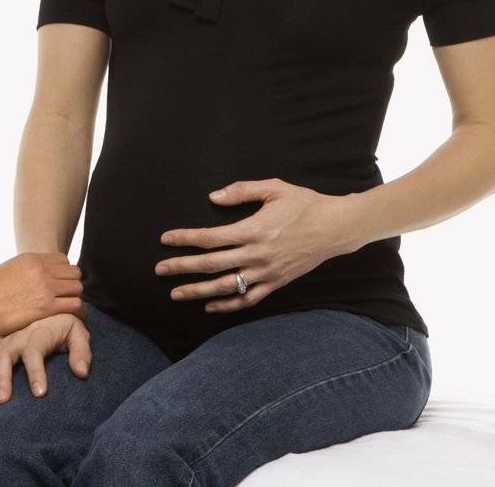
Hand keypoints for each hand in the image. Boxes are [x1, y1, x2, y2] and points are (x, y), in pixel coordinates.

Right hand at [0, 253, 85, 336]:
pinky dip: (76, 311)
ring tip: (65, 308)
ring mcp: (46, 288)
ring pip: (77, 288)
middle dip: (71, 284)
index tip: (59, 285)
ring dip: (73, 298)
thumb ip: (27, 270)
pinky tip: (68, 318)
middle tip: (64, 298)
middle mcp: (42, 270)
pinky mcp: (46, 307)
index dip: (63, 273)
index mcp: (32, 259)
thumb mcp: (8, 269)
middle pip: (74, 273)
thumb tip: (35, 276)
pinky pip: (75, 305)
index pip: (63, 260)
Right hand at [0, 313, 90, 404]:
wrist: (49, 313)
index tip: (40, 394)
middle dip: (2, 378)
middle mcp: (18, 336)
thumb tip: (81, 373)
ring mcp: (4, 342)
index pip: (35, 351)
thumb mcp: (78, 334)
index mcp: (39, 332)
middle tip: (3, 401)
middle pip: (5, 355)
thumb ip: (81, 352)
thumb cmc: (64, 328)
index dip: (36, 372)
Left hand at [155, 178, 351, 312]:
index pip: (210, 237)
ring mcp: (266, 272)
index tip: (165, 240)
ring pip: (226, 287)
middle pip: (211, 264)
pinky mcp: (276, 283)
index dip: (185, 239)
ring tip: (175, 293)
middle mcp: (257, 255)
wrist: (336, 228)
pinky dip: (228, 305)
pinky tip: (210, 306)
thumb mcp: (274, 188)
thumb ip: (241, 191)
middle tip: (159, 270)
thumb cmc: (305, 204)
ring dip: (198, 291)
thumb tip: (213, 197)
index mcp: (254, 229)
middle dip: (181, 267)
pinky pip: (248, 299)